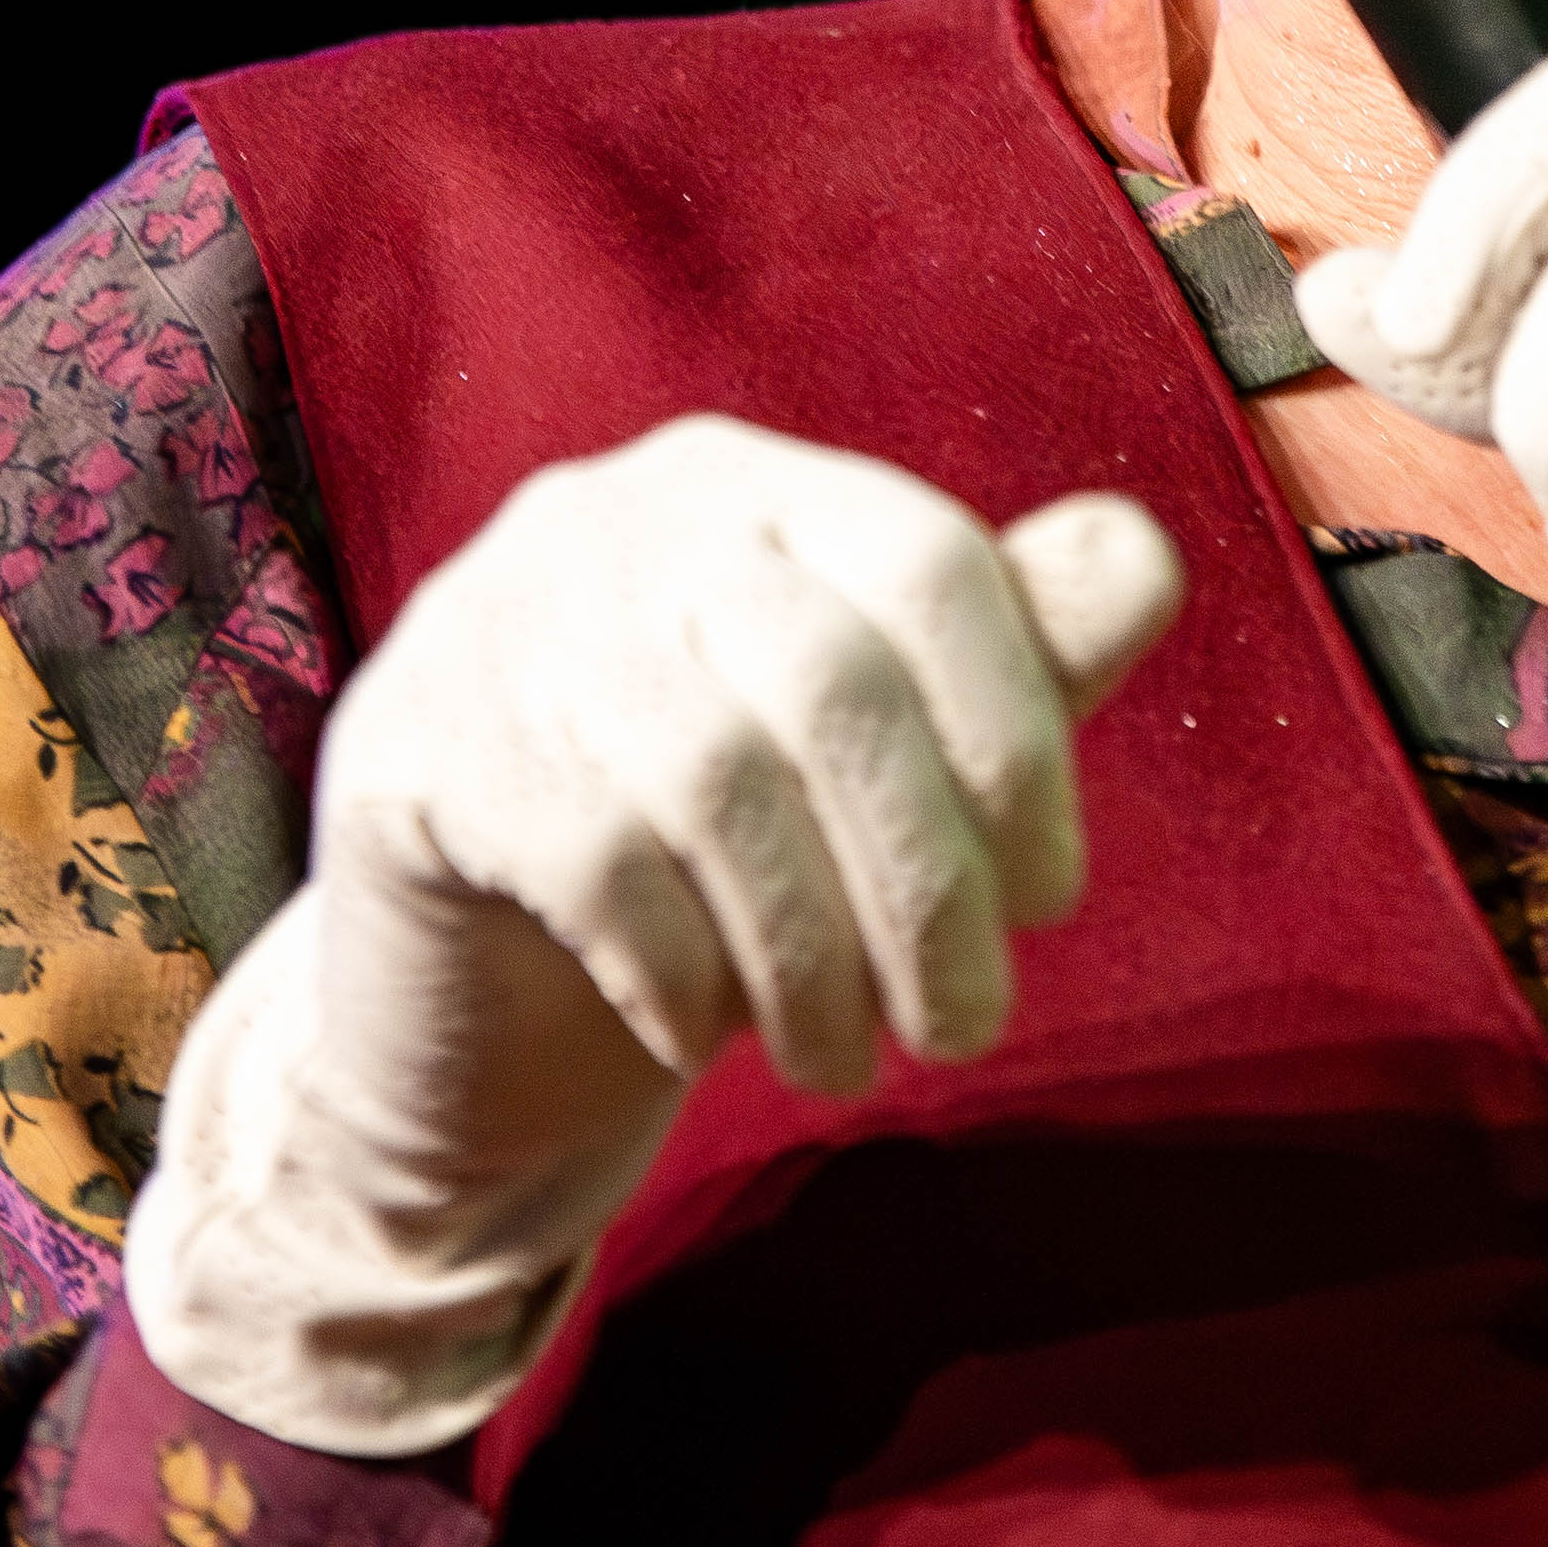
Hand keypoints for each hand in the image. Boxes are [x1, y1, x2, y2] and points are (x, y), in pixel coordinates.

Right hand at [126, 420, 1184, 1455]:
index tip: (1049, 901)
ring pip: (713, 777)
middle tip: (965, 1032)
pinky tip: (696, 1035)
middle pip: (832, 681)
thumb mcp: (885, 762)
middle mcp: (616, 512)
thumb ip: (1013, 657)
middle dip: (926, 882)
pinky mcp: (407, 742)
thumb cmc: (722, 861)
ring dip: (810, 954)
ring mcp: (492, 615)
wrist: (476, 994)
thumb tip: (1140, 559)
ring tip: (844, 1060)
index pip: (929, 561)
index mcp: (754, 486)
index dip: (1016, 736)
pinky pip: (588, 855)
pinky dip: (677, 967)